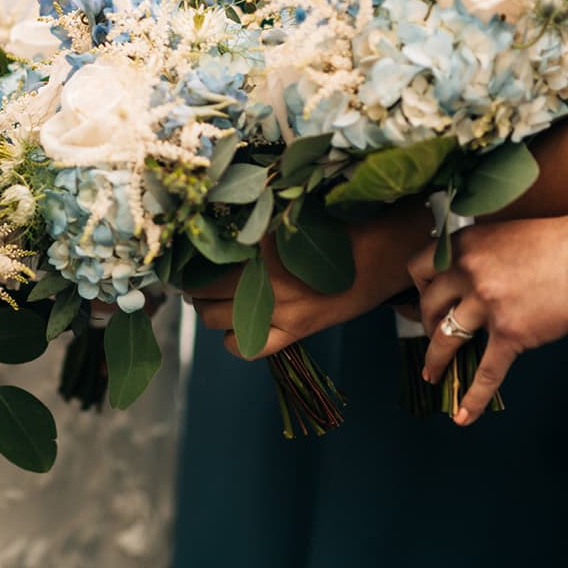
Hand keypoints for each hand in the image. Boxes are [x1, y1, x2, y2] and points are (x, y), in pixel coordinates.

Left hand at [187, 202, 432, 358]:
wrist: (383, 253)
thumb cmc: (336, 228)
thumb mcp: (290, 220)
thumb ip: (253, 227)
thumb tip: (211, 225)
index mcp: (259, 244)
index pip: (204, 258)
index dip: (187, 262)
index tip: (184, 259)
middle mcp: (265, 277)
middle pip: (203, 289)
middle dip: (193, 286)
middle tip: (195, 281)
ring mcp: (279, 308)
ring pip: (215, 319)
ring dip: (207, 311)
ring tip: (211, 302)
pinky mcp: (296, 332)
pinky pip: (247, 347)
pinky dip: (235, 341)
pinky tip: (237, 330)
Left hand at [407, 216, 567, 425]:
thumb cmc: (554, 243)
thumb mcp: (500, 236)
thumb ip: (476, 254)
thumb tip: (463, 275)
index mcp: (462, 247)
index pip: (418, 269)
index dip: (419, 288)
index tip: (426, 300)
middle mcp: (466, 274)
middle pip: (429, 306)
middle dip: (427, 325)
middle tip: (433, 335)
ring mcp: (486, 305)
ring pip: (447, 339)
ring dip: (436, 360)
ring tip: (432, 375)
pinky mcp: (511, 333)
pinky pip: (486, 372)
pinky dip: (473, 397)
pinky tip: (463, 415)